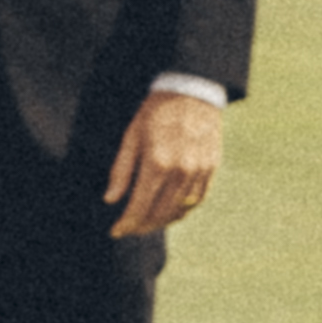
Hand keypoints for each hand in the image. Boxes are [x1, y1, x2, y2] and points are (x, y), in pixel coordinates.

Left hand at [104, 80, 225, 246]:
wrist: (192, 91)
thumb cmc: (156, 111)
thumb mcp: (131, 136)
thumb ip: (121, 170)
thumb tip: (110, 199)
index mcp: (157, 163)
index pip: (139, 207)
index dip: (126, 224)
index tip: (116, 231)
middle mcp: (180, 171)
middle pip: (159, 214)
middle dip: (141, 226)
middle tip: (130, 229)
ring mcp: (198, 171)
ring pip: (179, 211)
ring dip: (161, 221)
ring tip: (147, 222)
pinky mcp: (211, 168)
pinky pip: (197, 200)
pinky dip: (182, 210)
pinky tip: (170, 211)